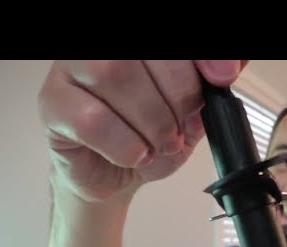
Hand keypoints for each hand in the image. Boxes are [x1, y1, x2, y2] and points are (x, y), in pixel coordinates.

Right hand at [38, 60, 248, 201]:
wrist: (116, 174)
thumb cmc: (151, 135)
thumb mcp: (194, 110)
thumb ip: (212, 83)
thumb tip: (234, 63)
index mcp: (138, 45)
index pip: (168, 32)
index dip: (199, 55)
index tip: (223, 76)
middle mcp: (100, 46)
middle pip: (140, 52)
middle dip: (178, 94)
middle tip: (184, 126)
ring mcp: (69, 69)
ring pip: (113, 74)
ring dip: (152, 121)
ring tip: (161, 143)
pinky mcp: (52, 104)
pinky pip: (91, 119)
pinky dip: (126, 145)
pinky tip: (135, 154)